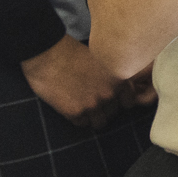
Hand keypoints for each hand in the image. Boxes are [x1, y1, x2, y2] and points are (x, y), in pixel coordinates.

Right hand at [19, 35, 143, 128]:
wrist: (47, 54)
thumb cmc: (73, 52)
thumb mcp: (103, 60)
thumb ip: (114, 76)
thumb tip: (121, 90)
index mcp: (120, 78)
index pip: (129, 101)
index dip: (118, 100)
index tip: (110, 96)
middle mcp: (110, 93)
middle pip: (113, 112)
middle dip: (104, 107)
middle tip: (90, 98)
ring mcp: (93, 104)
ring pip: (100, 122)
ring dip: (92, 116)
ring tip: (82, 105)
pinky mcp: (75, 112)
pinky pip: (82, 124)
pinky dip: (77, 117)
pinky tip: (70, 104)